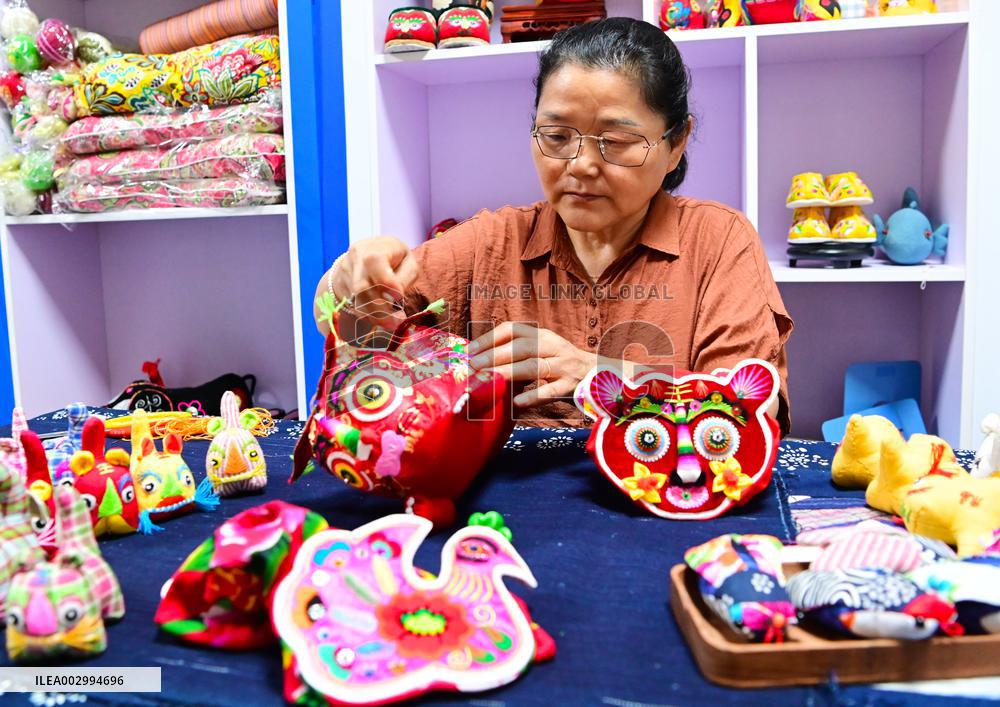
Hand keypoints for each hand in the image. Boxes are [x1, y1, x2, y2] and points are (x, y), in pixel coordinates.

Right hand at [314, 236, 417, 334]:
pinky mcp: (340, 284)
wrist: (367, 254)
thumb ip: (405, 278)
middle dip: (379, 308)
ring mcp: (345, 270)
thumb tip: (396, 296)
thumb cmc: (395, 260)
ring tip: (390, 324)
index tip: (398, 296)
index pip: (374, 261)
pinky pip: (352, 304)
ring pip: (355, 298)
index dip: (386, 281)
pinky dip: (366, 314)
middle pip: (362, 286)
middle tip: (395, 322)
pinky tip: (378, 319)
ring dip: (373, 315)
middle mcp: (356, 256)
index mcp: (376, 246)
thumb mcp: (408, 263)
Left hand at [467, 323, 595, 406]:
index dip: (490, 338)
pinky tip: (517, 402)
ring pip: (534, 367)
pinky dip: (534, 396)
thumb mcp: (543, 350)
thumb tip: (480, 360)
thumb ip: (517, 353)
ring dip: (509, 373)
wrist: (600, 375)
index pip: (512, 329)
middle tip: (473, 366)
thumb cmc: (561, 364)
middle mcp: (553, 347)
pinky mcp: (571, 386)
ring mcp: (564, 366)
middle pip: (521, 347)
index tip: (470, 351)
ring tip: (489, 380)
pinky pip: (551, 391)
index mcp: (542, 336)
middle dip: (495, 356)